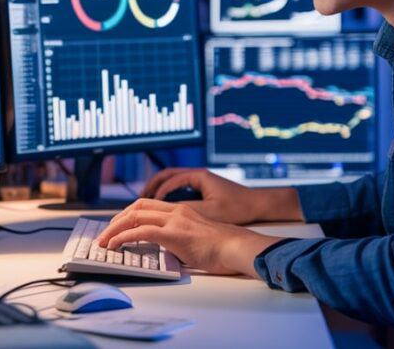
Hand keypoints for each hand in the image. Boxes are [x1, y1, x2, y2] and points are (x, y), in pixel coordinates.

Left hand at [96, 198, 281, 276]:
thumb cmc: (222, 249)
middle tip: (105, 234)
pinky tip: (115, 245)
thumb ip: (178, 240)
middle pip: (137, 207)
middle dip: (116, 220)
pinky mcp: (174, 234)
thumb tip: (164, 251)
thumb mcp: (195, 240)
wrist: (236, 248)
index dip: (128, 215)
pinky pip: (141, 231)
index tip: (116, 227)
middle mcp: (176, 211)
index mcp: (181, 210)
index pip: (147, 205)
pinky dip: (123, 237)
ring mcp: (175, 220)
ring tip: (104, 242)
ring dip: (114, 228)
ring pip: (135, 216)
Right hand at [142, 167, 302, 224]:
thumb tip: (163, 217)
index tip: (143, 208)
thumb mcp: (209, 212)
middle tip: (134, 206)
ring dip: (156, 193)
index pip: (167, 180)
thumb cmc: (238, 208)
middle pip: (164, 177)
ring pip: (170, 182)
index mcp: (197, 176)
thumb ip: (185, 212)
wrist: (259, 205)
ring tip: (142, 207)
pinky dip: (166, 196)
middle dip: (148, 190)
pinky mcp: (203, 190)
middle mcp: (197, 175)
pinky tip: (162, 211)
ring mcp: (200, 181)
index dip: (153, 194)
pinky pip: (178, 188)